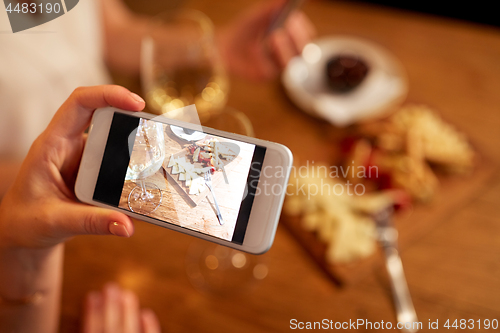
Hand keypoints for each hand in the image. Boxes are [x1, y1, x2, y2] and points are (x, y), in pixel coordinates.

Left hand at [0, 85, 144, 248]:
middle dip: (131, 118)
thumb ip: (92, 223)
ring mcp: (82, 157)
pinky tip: (147, 177)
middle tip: (158, 131)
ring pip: (113, 139)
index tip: (136, 104)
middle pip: (104, 115)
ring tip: (159, 156)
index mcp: (53, 145)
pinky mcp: (93, 171)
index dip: (108, 95)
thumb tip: (127, 226)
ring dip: (135, 145)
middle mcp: (69, 145)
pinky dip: (133, 165)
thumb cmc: (25, 221)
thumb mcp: (55, 222)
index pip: (79, 104)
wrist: (22, 232)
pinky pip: (116, 160)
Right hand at [83, 283, 160, 332]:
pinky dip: (149, 327)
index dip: (91, 312)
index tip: (92, 295)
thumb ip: (86, 329)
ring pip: (131, 331)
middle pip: (111, 329)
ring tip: (127, 294)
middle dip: (111, 306)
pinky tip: (146, 314)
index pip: (91, 331)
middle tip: (110, 286)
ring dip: (129, 312)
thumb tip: (84, 314)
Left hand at [217, 0, 315, 80]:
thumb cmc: (244, 30)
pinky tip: (257, 51)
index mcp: (291, 37)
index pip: (308, 35)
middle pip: (304, 51)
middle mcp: (288, 53)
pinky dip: (266, 59)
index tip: (294, 18)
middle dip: (298, 38)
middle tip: (288, 26)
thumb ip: (274, 7)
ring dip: (285, 48)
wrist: (225, 46)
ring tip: (273, 36)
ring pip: (291, 62)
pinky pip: (272, 70)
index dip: (303, 28)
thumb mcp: (259, 15)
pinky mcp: (266, 75)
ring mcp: (278, 66)